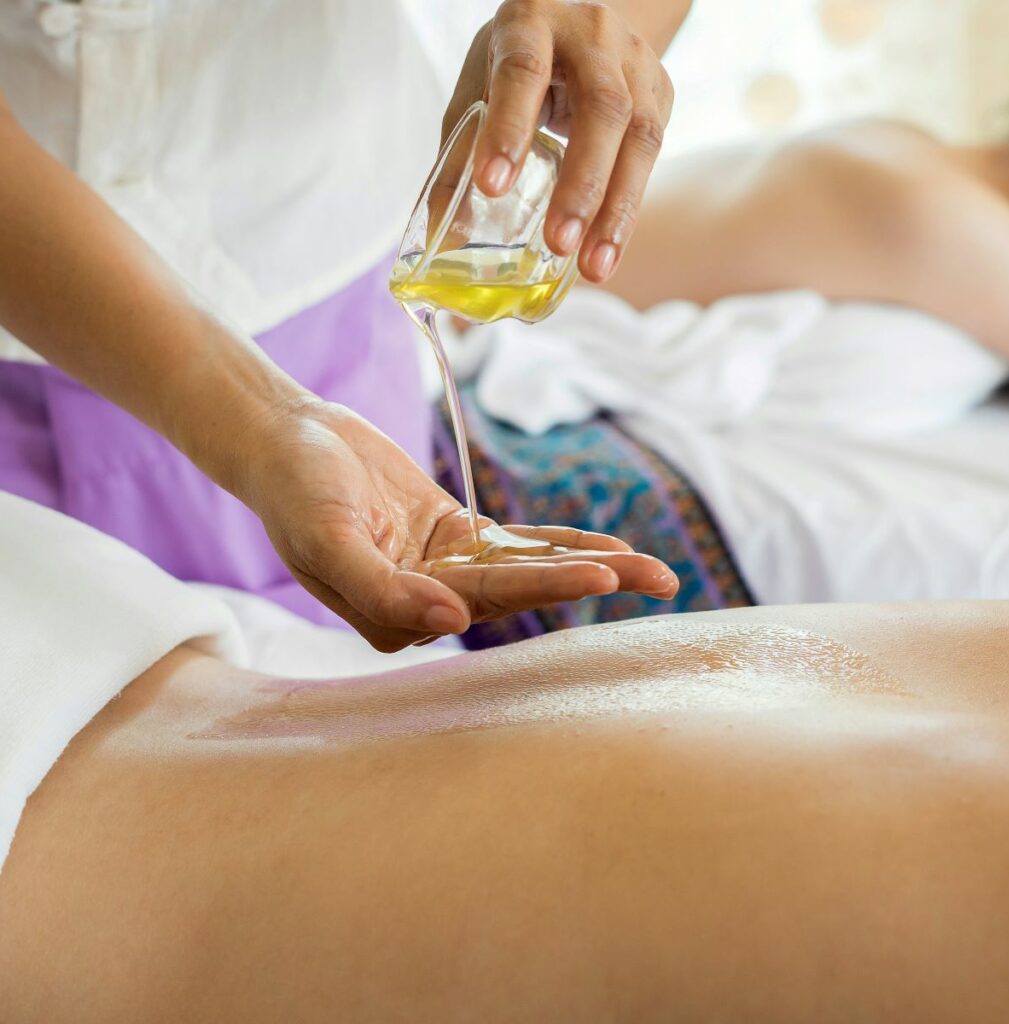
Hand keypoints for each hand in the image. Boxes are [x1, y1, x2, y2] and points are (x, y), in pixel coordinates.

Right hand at [242, 400, 678, 651]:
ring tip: (656, 571)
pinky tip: (609, 546)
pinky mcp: (455, 536)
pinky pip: (517, 543)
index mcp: (396, 615)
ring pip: (528, 569)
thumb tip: (450, 625)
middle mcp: (428, 601)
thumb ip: (382, 589)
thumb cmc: (294, 491)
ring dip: (590, 566)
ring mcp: (446, 568)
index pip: (483, 603)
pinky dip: (561, 543)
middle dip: (591, 583)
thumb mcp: (327, 538)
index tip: (602, 576)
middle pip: (522, 593)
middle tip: (663, 580)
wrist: (286, 439)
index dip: (545, 588)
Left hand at [444, 0, 673, 283]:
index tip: (492, 186)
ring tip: (593, 266)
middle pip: (601, 107)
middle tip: (559, 242)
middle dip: (581, 182)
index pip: (523, 71)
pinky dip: (627, 211)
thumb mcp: (480, 91)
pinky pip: (652, 158)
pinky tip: (607, 251)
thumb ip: (459, 157)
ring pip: (640, 137)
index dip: (510, 128)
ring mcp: (636, 64)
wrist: (582, 28)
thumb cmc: (519, 65)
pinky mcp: (661, 95)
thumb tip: (442, 237)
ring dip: (616, 210)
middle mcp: (592, 36)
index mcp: (532, 23)